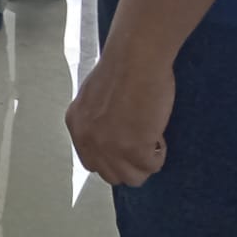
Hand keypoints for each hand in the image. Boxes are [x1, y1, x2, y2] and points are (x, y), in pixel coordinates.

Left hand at [66, 45, 174, 186]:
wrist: (135, 58)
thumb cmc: (122, 71)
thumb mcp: (95, 100)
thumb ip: (97, 123)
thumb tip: (112, 142)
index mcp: (76, 125)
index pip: (92, 163)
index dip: (114, 158)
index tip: (127, 144)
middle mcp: (88, 139)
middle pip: (111, 175)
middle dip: (130, 164)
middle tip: (142, 141)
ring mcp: (110, 146)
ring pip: (133, 178)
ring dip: (146, 161)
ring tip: (150, 135)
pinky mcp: (134, 148)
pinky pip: (152, 166)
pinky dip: (160, 153)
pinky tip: (157, 131)